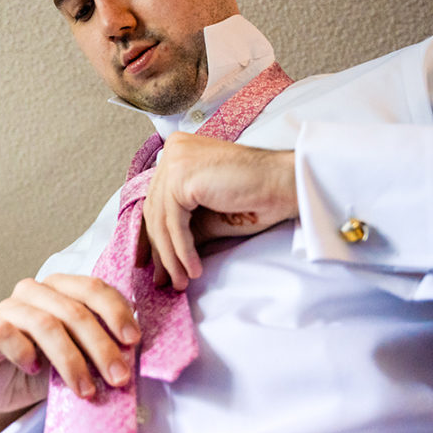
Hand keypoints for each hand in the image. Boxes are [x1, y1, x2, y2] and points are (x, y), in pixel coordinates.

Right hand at [0, 273, 140, 432]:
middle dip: (101, 346)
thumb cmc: (46, 367)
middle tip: (118, 377)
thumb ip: (101, 345)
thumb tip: (134, 353)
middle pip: (73, 310)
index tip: (133, 341)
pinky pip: (5, 333)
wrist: (7, 390)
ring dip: (71, 360)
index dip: (116, 312)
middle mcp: (34, 292)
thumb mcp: (80, 355)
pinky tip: (35, 370)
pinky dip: (24, 351)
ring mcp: (7, 308)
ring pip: (45, 324)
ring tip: (86, 389)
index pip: (92, 288)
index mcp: (61, 288)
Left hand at [141, 133, 297, 289]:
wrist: (284, 183)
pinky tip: (193, 269)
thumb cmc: (254, 196)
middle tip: (162, 279)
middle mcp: (173, 151)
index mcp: (178, 152)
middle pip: (155, 210)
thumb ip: (181, 227)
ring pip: (162, 219)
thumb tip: (159, 257)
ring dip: (171, 256)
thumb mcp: (207, 215)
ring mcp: (175, 160)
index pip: (155, 200)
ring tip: (180, 282)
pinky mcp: (181, 176)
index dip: (150, 235)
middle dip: (159, 250)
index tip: (148, 262)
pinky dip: (182, 250)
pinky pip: (175, 223)